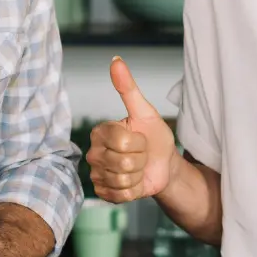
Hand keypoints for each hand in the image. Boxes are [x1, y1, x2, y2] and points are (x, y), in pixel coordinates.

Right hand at [86, 57, 177, 201]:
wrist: (163, 164)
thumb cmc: (154, 136)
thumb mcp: (145, 112)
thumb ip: (128, 88)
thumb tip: (116, 60)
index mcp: (100, 131)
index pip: (122, 142)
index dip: (139, 143)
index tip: (141, 139)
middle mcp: (93, 152)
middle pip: (123, 162)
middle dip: (140, 160)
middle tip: (141, 154)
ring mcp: (97, 174)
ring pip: (122, 180)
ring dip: (137, 175)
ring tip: (138, 168)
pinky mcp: (103, 192)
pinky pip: (120, 195)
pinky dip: (134, 190)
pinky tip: (134, 181)